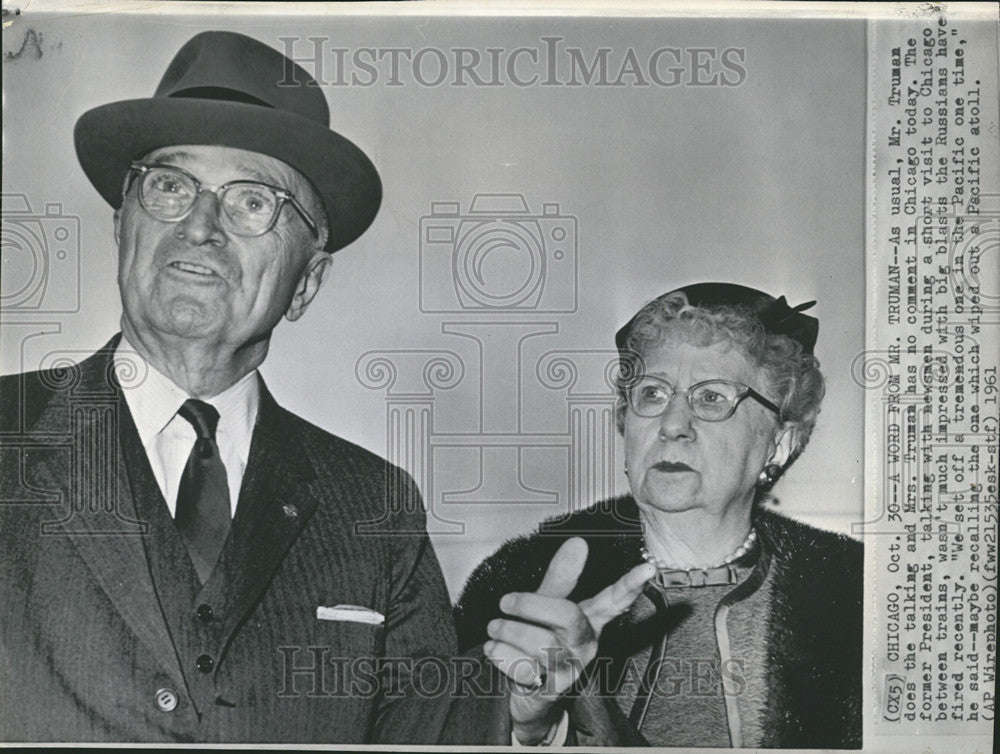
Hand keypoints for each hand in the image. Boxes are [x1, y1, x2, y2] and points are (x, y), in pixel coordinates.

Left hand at [484, 537, 654, 743]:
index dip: (630, 585)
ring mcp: (571, 669)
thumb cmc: (539, 643)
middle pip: (567, 616)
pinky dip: (499, 655)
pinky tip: (495, 651)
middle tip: (505, 602)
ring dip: (507, 632)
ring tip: (495, 628)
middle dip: (530, 605)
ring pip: (538, 643)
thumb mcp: (547, 607)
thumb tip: (579, 542)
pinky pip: (521, 666)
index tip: (649, 568)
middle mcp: (586, 645)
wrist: (528, 698)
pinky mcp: (553, 690)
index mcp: (589, 620)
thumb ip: (561, 577)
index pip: (614, 599)